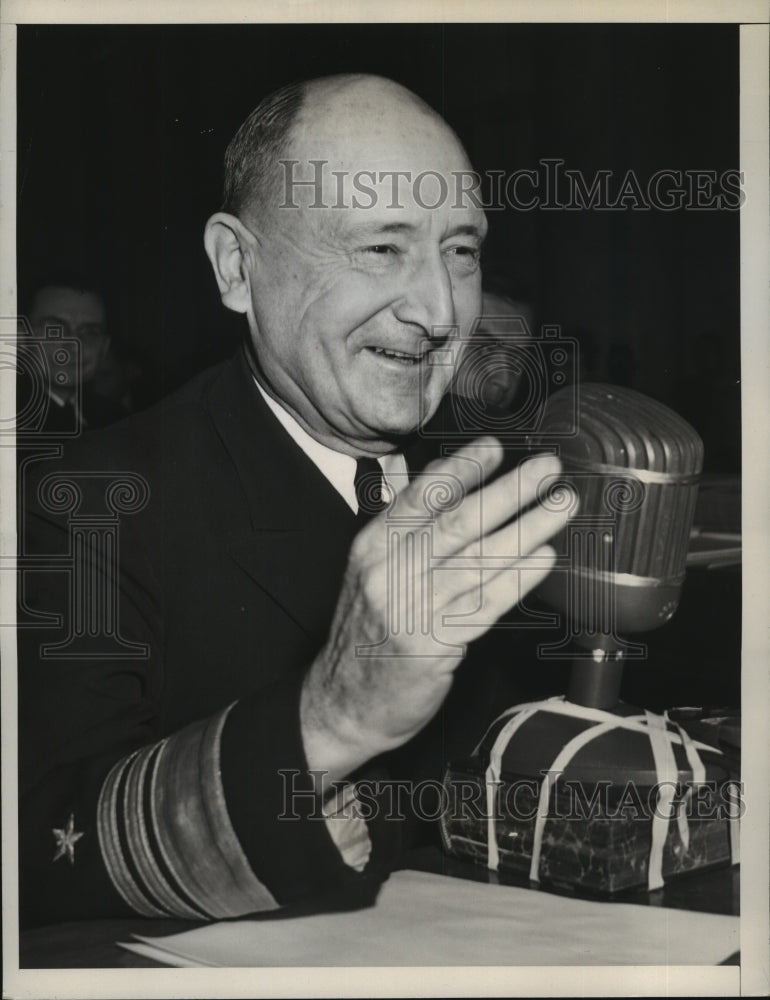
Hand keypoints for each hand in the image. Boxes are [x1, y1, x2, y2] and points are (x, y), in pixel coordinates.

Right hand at [300, 438, 572, 780]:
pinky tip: (543, 559)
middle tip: (547, 468)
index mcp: (372, 547)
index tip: (494, 447)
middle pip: (458, 522)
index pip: (420, 496)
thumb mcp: (373, 575)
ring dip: (527, 528)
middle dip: (509, 490)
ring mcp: (410, 610)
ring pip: (478, 560)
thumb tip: (458, 491)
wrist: (340, 704)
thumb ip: (410, 537)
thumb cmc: (366, 635)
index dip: (461, 468)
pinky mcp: (432, 646)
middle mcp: (388, 573)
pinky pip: (484, 605)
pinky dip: (517, 579)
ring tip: (561, 505)